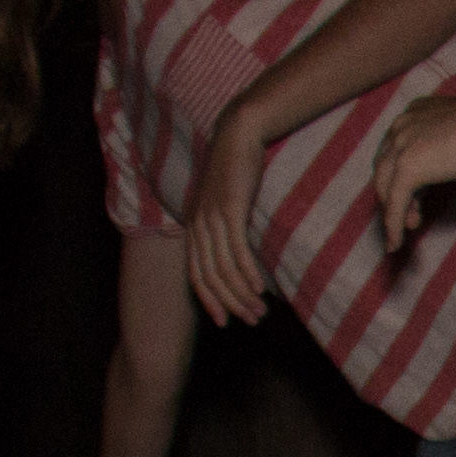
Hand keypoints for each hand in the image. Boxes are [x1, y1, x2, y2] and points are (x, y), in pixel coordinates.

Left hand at [187, 113, 273, 322]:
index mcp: (194, 226)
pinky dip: (248, 273)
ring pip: (223, 269)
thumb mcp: (225, 202)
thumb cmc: (236, 168)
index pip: (196, 274)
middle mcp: (198, 225)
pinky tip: (260, 288)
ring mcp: (212, 217)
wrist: (237, 134)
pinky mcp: (230, 210)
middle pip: (210, 277)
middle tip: (252, 321)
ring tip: (261, 311)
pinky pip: (237, 251)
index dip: (209, 301)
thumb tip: (237, 253)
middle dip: (230, 304)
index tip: (225, 322)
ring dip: (242, 294)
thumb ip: (225, 226)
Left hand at [372, 92, 455, 250]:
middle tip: (412, 215)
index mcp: (414, 112)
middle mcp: (401, 125)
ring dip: (394, 212)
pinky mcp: (408, 168)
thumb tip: (454, 156)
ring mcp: (401, 145)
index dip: (399, 173)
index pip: (395, 147)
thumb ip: (450, 139)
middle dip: (393, 194)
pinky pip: (394, 203)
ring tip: (410, 228)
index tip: (414, 194)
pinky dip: (392, 226)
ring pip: (386, 187)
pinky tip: (396, 243)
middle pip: (384, 168)